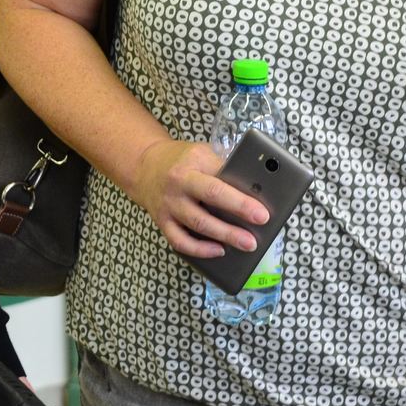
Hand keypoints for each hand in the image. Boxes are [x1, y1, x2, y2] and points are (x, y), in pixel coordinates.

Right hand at [128, 138, 267, 259]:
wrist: (143, 167)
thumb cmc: (182, 161)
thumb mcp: (203, 153)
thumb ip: (224, 169)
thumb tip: (254, 192)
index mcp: (194, 161)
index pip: (221, 179)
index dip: (242, 198)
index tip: (262, 212)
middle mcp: (179, 182)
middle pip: (211, 198)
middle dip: (238, 214)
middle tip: (259, 227)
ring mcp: (169, 204)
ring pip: (197, 223)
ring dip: (224, 235)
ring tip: (246, 244)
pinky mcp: (162, 221)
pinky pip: (180, 240)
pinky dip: (200, 249)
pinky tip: (218, 251)